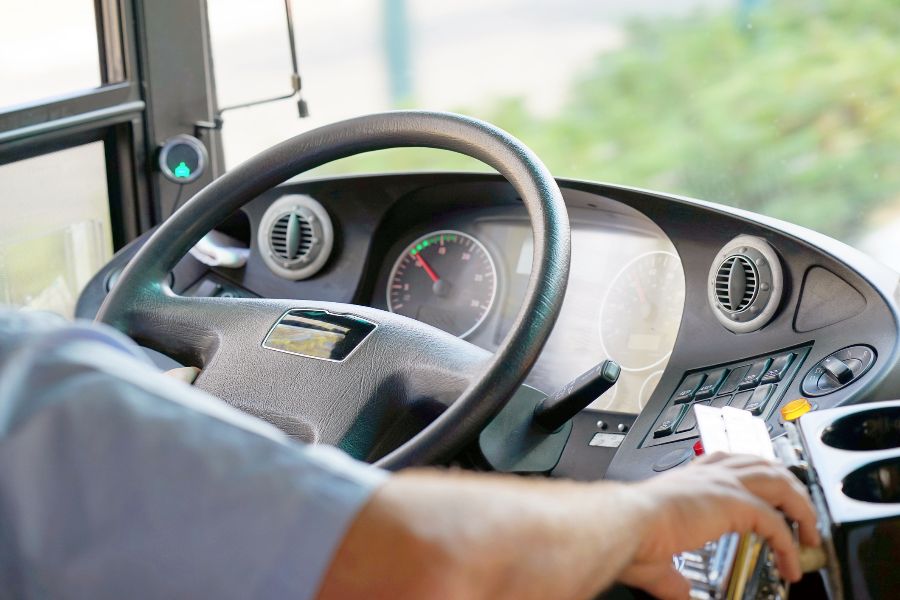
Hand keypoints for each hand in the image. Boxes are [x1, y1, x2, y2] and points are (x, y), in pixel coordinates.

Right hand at [618, 453, 820, 599]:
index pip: (732, 464)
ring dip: (801, 508)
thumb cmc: (632, 533)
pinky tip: (792, 564)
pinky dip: (790, 545)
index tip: (768, 499)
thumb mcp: (657, 556)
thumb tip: (680, 593)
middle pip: (764, 465)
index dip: (756, 477)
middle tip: (803, 514)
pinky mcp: (735, 503)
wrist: (626, 524)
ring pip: (779, 484)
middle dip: (789, 486)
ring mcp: (724, 484)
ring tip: (811, 534)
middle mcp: (710, 475)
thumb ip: (673, 576)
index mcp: (690, 479)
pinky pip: (777, 522)